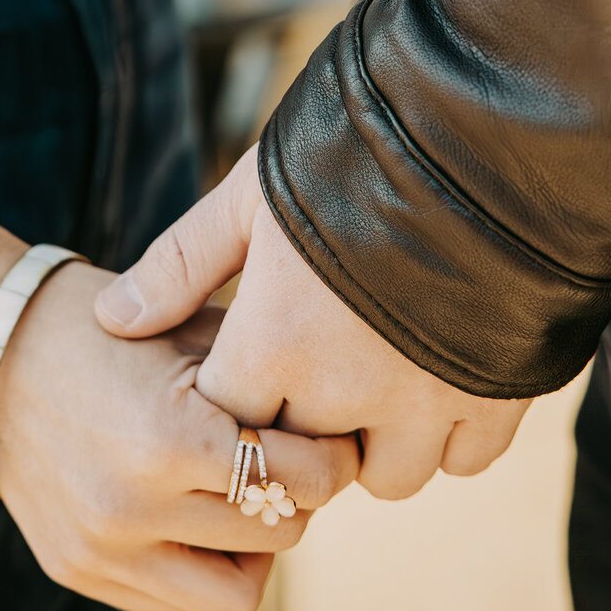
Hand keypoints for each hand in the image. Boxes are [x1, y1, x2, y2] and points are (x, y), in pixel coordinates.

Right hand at [0, 262, 356, 610]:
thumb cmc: (109, 331)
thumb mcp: (195, 332)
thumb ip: (269, 383)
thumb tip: (341, 433)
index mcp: (171, 439)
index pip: (307, 479)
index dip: (334, 457)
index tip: (331, 440)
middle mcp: (133, 508)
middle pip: (281, 537)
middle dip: (297, 500)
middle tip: (287, 465)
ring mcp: (102, 550)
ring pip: (234, 596)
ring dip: (251, 552)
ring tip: (238, 502)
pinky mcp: (78, 572)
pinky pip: (176, 603)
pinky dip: (196, 565)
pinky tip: (183, 512)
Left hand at [96, 149, 532, 499]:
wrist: (495, 131)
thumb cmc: (357, 149)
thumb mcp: (253, 192)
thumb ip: (182, 263)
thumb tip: (112, 321)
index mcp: (279, 343)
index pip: (226, 420)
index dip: (232, 394)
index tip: (247, 358)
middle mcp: (350, 391)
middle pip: (300, 459)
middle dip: (299, 426)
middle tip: (314, 363)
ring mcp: (430, 403)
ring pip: (386, 479)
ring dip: (373, 445)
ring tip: (377, 379)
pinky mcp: (499, 399)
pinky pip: (463, 461)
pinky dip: (448, 437)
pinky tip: (438, 379)